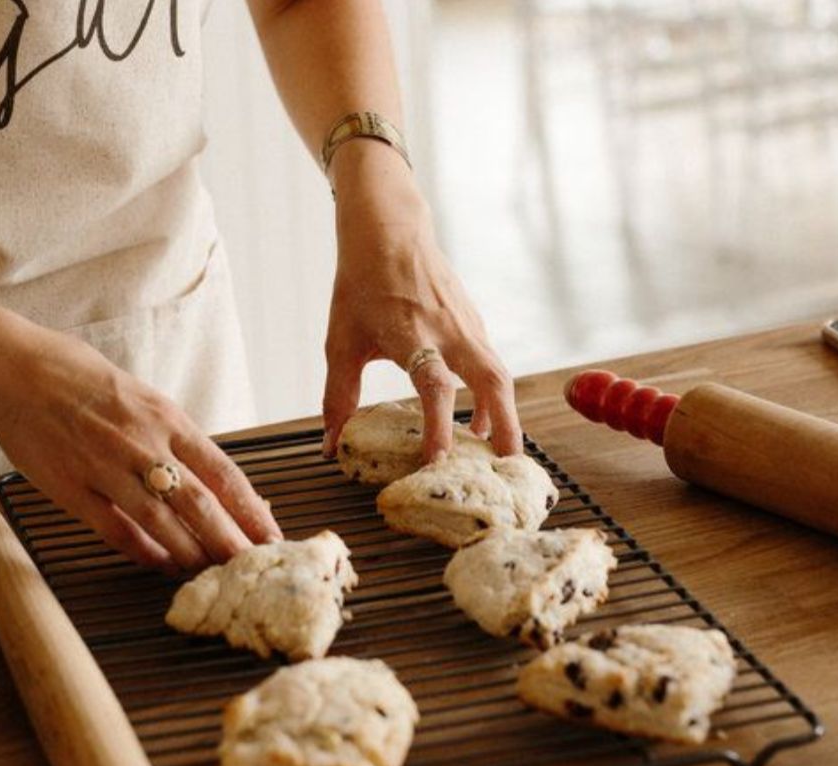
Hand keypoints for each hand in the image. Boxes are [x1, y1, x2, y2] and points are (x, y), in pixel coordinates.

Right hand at [0, 319, 281, 572]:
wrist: (12, 369)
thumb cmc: (77, 377)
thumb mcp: (138, 396)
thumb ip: (170, 435)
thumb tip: (207, 473)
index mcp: (165, 417)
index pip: (222, 471)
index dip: (250, 508)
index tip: (270, 533)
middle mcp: (142, 443)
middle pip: (200, 502)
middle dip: (231, 540)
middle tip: (251, 566)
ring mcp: (106, 467)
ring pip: (162, 521)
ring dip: (191, 551)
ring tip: (210, 572)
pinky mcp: (71, 487)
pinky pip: (115, 528)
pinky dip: (142, 551)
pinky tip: (160, 565)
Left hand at [320, 140, 522, 461]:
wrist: (389, 228)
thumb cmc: (361, 284)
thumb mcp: (340, 341)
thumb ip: (338, 397)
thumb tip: (330, 446)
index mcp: (412, 333)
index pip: (434, 385)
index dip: (439, 425)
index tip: (439, 460)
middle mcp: (448, 329)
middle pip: (491, 379)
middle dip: (504, 424)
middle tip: (507, 465)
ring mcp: (467, 323)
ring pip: (498, 372)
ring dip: (504, 412)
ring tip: (499, 452)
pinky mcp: (474, 321)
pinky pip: (490, 363)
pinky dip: (493, 393)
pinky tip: (480, 418)